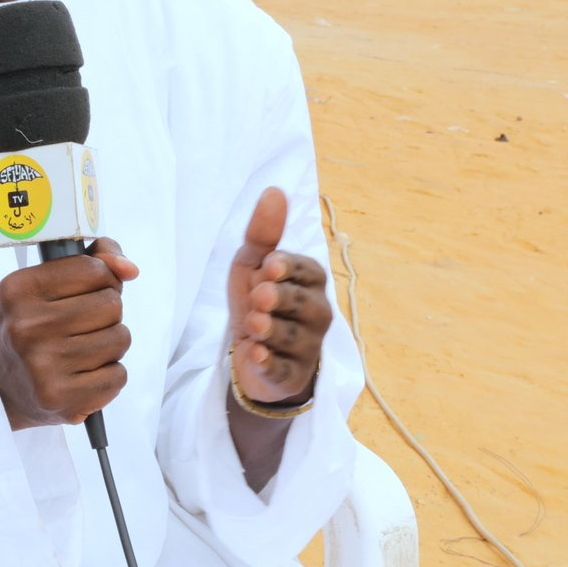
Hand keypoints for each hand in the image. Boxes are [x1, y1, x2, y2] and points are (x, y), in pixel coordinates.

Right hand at [0, 239, 139, 429]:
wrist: (3, 389)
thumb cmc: (33, 329)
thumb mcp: (45, 287)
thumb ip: (92, 261)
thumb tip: (130, 268)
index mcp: (17, 291)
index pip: (92, 269)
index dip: (102, 279)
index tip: (88, 292)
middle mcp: (26, 326)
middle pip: (111, 304)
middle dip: (106, 314)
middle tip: (81, 326)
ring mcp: (42, 365)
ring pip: (120, 339)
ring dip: (110, 345)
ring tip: (81, 351)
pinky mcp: (60, 397)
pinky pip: (118, 375)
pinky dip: (108, 375)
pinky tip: (82, 376)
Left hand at [227, 187, 331, 405]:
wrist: (251, 351)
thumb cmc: (257, 300)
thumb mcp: (252, 265)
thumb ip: (263, 233)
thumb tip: (273, 190)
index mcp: (309, 282)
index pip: (308, 271)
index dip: (289, 269)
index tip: (268, 266)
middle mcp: (317, 313)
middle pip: (304, 304)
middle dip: (281, 299)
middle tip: (260, 296)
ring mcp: (307, 347)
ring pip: (293, 337)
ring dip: (272, 330)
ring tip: (253, 324)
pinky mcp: (291, 375)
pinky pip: (284, 370)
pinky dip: (269, 363)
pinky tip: (256, 355)